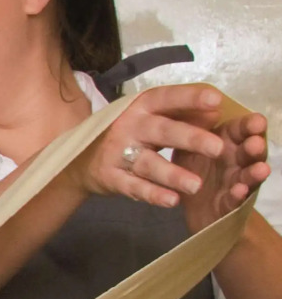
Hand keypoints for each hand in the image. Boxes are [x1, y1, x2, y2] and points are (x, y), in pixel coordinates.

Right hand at [72, 84, 226, 207]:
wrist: (81, 158)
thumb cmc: (128, 133)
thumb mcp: (151, 118)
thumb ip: (182, 114)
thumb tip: (216, 111)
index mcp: (140, 107)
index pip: (166, 98)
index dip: (189, 98)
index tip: (215, 100)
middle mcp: (128, 127)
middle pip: (161, 131)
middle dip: (190, 139)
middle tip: (217, 148)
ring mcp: (116, 153)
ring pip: (148, 163)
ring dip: (172, 174)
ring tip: (196, 185)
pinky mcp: (110, 177)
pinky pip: (134, 187)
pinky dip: (152, 194)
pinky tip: (172, 200)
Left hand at [175, 107, 269, 232]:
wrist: (190, 204)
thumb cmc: (192, 167)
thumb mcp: (189, 146)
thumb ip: (193, 128)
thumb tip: (195, 106)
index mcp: (226, 142)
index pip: (240, 130)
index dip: (249, 126)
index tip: (257, 121)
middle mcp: (236, 160)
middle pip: (249, 152)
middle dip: (254, 147)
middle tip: (256, 143)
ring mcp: (235, 182)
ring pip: (249, 176)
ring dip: (254, 172)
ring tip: (260, 169)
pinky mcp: (228, 203)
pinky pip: (234, 199)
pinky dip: (237, 195)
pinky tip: (238, 191)